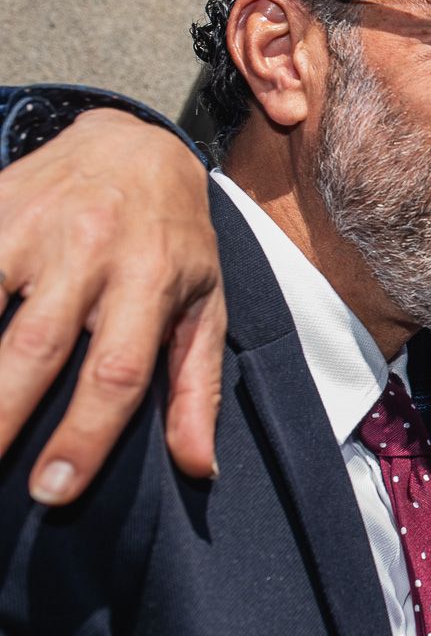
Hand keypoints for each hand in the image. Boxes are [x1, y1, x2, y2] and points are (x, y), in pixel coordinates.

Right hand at [0, 109, 224, 503]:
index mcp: (151, 282)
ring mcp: (31, 228)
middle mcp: (91, 253)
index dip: (85, 436)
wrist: (134, 145)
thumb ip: (196, 388)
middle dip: (2, 418)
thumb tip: (198, 466)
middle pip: (35, 348)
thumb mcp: (205, 306)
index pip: (117, 373)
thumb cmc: (174, 241)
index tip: (55, 490)